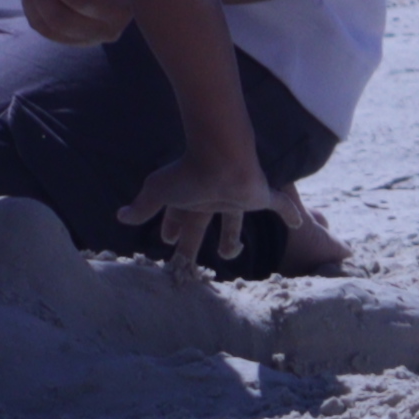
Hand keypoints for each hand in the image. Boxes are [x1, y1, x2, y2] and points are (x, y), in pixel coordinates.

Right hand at [122, 149, 284, 266]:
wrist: (220, 155)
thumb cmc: (188, 172)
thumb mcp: (159, 191)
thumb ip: (142, 207)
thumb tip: (119, 217)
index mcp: (190, 198)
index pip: (177, 217)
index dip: (171, 229)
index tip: (166, 241)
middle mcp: (212, 198)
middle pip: (201, 225)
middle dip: (191, 243)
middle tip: (187, 263)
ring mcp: (237, 197)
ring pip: (234, 221)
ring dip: (231, 237)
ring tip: (229, 252)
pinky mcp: (260, 195)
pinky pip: (281, 206)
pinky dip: (290, 214)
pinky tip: (299, 223)